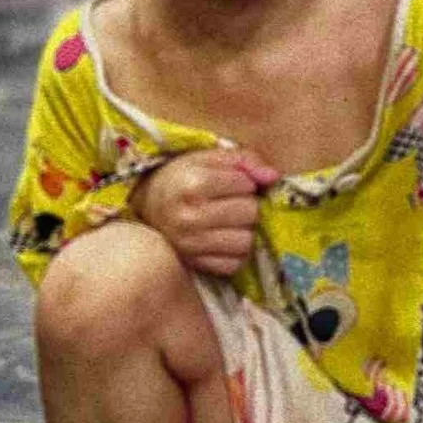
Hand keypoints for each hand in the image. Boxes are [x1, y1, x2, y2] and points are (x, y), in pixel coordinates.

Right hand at [136, 149, 272, 275]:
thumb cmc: (184, 177)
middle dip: (247, 205)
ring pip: (246, 242)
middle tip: (233, 202)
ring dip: (245, 230)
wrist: (149, 205)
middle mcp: (190, 218)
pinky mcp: (194, 264)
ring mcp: (191, 245)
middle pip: (250, 214)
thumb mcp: (210, 157)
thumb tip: (273, 177)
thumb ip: (245, 160)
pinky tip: (225, 239)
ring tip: (231, 221)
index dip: (245, 181)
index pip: (246, 185)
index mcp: (193, 185)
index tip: (232, 183)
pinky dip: (235, 253)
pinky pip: (234, 264)